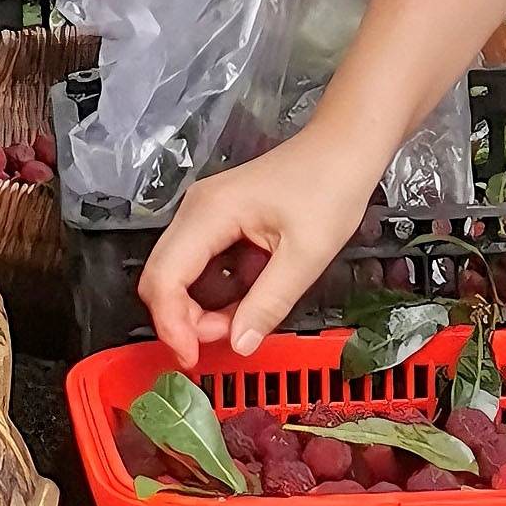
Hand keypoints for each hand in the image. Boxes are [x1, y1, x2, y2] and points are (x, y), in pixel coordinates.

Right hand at [141, 135, 380, 366]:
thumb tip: (239, 344)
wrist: (344, 147)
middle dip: (183, 320)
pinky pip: (198, 263)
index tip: (193, 358)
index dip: (171, 325)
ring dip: (198, 308)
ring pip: (177, 273)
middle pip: (161, 277)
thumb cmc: (330, 188)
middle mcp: (196, 209)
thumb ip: (268, 303)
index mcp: (210, 213)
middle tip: (224, 340)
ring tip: (238, 323)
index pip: (164, 278)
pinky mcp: (218, 218)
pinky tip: (242, 301)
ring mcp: (205, 212)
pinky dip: (211, 291)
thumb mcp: (307, 255)